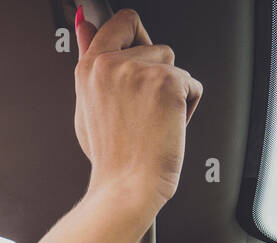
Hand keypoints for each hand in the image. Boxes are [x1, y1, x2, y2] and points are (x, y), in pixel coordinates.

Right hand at [73, 6, 202, 207]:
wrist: (126, 188)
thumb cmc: (111, 156)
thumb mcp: (88, 105)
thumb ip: (89, 60)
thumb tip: (84, 24)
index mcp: (90, 67)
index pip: (120, 22)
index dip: (135, 36)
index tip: (138, 49)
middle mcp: (111, 64)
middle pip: (154, 43)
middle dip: (156, 72)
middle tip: (142, 107)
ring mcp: (139, 71)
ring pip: (173, 63)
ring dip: (171, 91)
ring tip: (151, 120)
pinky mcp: (167, 82)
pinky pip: (192, 84)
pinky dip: (186, 107)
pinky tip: (166, 126)